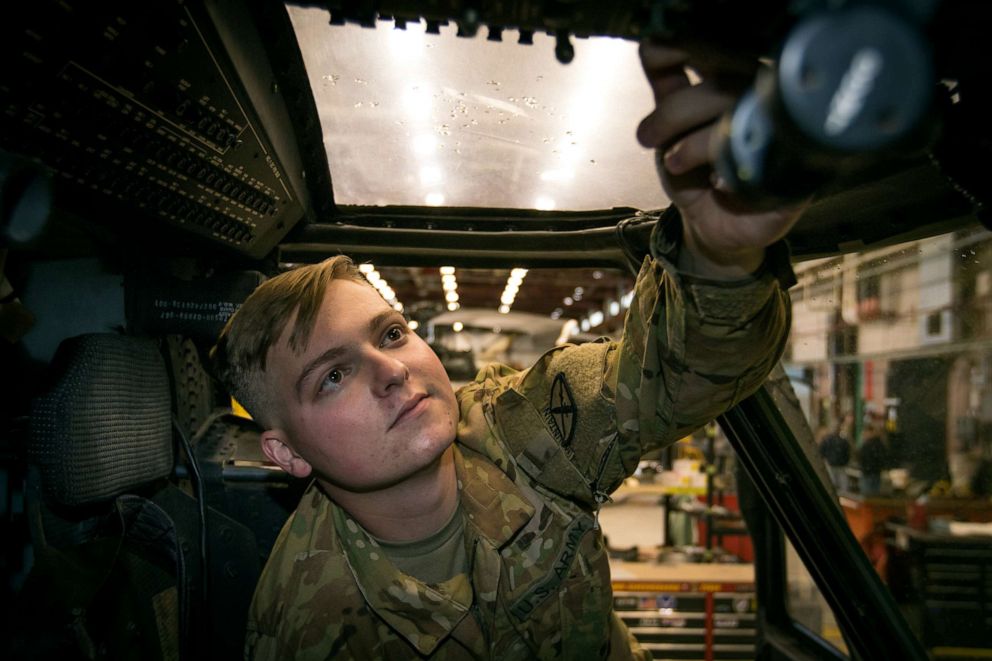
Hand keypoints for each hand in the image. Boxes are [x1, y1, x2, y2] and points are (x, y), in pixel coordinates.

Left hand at [636, 41, 806, 277]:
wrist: (713, 230)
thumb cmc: (695, 175)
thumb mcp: (670, 130)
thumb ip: (666, 88)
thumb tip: (653, 42)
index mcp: (738, 81)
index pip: (718, 48)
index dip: (685, 45)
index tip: (654, 55)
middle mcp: (766, 101)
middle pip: (725, 82)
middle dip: (676, 109)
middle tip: (648, 137)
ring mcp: (783, 134)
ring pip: (742, 117)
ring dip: (695, 143)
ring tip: (675, 164)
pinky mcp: (794, 171)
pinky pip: (763, 159)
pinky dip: (729, 170)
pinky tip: (717, 182)